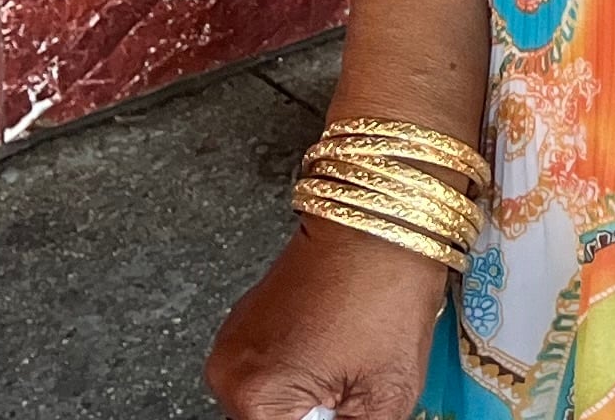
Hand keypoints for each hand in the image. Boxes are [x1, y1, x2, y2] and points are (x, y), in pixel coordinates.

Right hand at [206, 219, 454, 419]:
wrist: (384, 214)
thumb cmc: (385, 288)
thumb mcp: (385, 396)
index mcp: (252, 393)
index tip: (351, 408)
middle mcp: (228, 370)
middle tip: (356, 393)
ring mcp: (235, 343)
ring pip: (276, 409)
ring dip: (314, 409)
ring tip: (352, 375)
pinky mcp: (249, 325)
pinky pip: (273, 378)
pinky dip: (305, 383)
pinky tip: (340, 359)